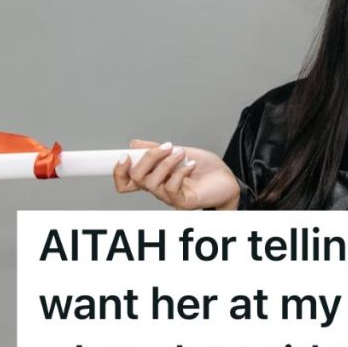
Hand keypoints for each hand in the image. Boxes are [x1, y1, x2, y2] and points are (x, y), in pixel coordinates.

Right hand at [113, 139, 239, 209]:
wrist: (228, 179)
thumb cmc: (207, 169)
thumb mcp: (179, 152)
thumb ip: (157, 150)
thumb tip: (134, 144)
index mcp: (155, 177)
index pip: (127, 181)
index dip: (119, 171)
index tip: (124, 156)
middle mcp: (159, 189)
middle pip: (136, 178)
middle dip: (149, 157)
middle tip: (168, 146)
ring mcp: (170, 197)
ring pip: (152, 182)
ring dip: (166, 162)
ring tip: (182, 153)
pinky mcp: (182, 202)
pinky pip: (171, 188)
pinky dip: (180, 172)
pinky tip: (191, 165)